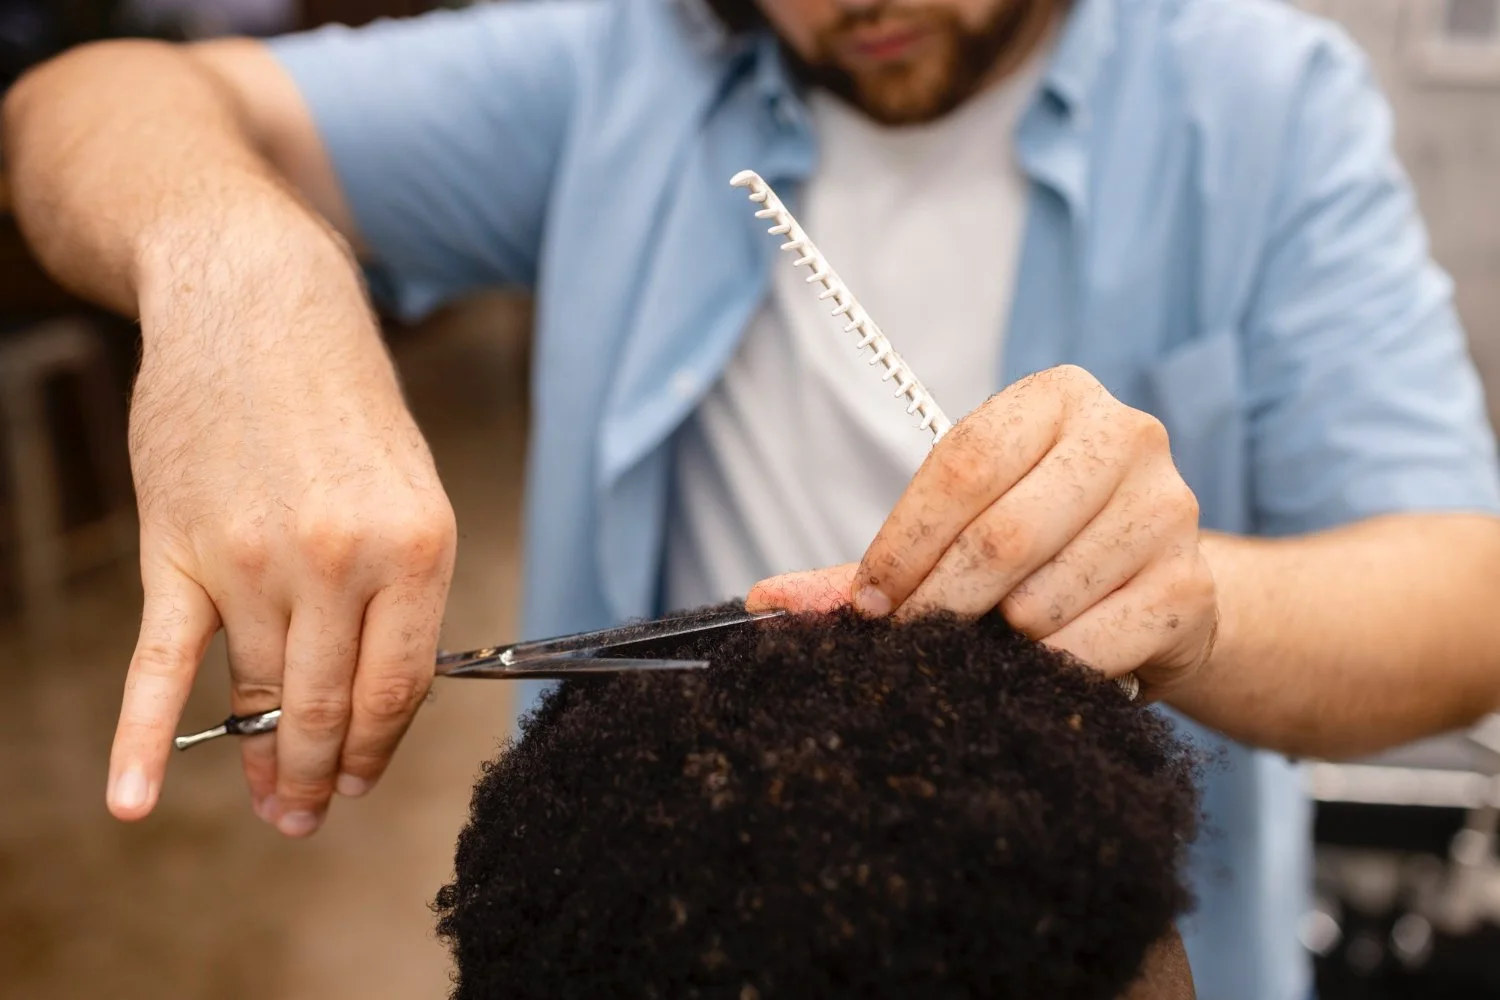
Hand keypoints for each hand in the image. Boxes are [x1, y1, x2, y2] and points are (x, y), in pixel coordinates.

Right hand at [107, 223, 456, 836]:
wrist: (260, 306)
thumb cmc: (346, 402)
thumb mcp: (412, 489)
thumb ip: (400, 588)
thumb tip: (374, 689)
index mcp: (416, 546)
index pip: (398, 686)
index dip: (379, 747)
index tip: (363, 780)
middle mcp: (338, 559)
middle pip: (327, 705)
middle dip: (320, 773)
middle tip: (310, 815)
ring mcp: (252, 558)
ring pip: (259, 690)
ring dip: (264, 760)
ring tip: (270, 802)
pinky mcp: (179, 549)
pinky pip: (161, 662)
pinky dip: (141, 739)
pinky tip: (132, 802)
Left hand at [747, 365, 1217, 694]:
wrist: (1157, 589)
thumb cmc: (1040, 549)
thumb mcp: (957, 534)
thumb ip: (871, 565)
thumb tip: (766, 600)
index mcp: (1058, 397)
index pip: (962, 466)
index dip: (903, 543)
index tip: (869, 601)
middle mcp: (1127, 436)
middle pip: (1000, 536)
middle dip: (937, 603)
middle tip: (910, 638)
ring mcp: (1169, 511)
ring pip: (1041, 600)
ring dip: (997, 639)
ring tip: (995, 639)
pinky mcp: (1192, 588)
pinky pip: (1090, 647)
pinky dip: (1048, 671)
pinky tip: (1045, 663)